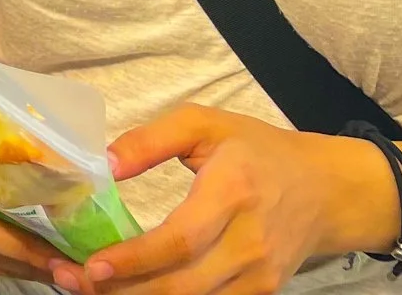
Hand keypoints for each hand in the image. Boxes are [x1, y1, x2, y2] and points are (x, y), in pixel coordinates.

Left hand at [57, 107, 368, 294]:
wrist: (328, 189)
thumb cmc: (258, 150)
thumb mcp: (205, 124)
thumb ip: (151, 140)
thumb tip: (106, 164)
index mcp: (233, 193)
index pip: (181, 239)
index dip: (136, 258)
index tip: (93, 265)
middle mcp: (250, 242)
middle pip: (184, 284)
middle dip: (126, 289)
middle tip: (74, 283)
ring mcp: (261, 274)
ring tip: (94, 290)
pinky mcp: (264, 291)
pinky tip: (136, 292)